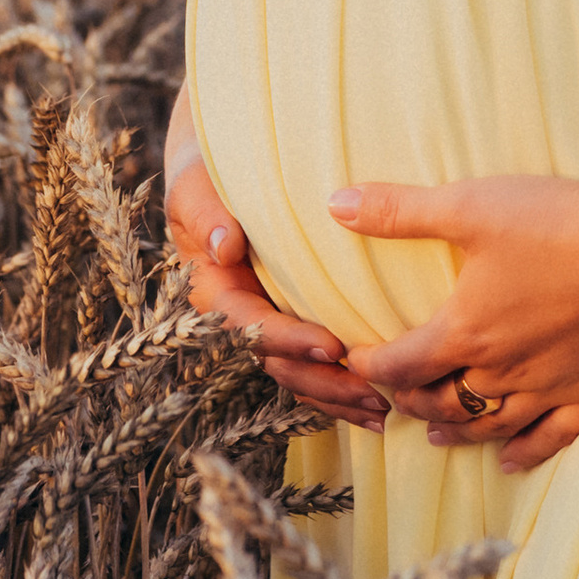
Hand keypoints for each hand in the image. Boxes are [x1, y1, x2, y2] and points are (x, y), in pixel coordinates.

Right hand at [163, 132, 388, 430]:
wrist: (223, 167)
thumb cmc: (206, 174)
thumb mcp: (195, 186)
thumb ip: (204, 213)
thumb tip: (225, 248)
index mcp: (212, 292)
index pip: (247, 327)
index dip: (287, 340)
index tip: (331, 345)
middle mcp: (239, 319)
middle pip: (278, 364)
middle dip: (324, 383)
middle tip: (371, 395)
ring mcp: (267, 326)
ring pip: (300, 375)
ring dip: (339, 397)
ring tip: (383, 411)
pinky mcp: (292, 324)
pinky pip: (315, 365)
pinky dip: (343, 386)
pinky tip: (381, 400)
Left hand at [337, 172, 578, 470]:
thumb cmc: (558, 222)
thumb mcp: (470, 205)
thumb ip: (400, 211)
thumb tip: (334, 204)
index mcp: (466, 330)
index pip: (401, 363)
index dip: (370, 365)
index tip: (353, 360)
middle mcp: (502, 370)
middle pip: (441, 400)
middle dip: (410, 400)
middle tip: (395, 395)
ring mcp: (549, 388)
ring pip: (490, 424)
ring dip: (457, 429)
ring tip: (437, 432)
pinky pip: (551, 437)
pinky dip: (524, 453)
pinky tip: (508, 461)